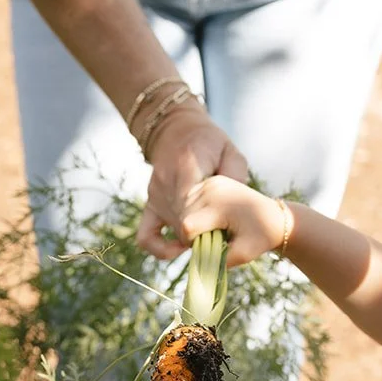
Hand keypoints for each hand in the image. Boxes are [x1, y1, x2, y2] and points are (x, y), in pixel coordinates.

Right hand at [135, 105, 249, 258]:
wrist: (177, 130)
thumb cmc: (210, 143)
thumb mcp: (230, 152)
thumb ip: (235, 175)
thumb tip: (234, 204)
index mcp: (186, 165)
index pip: (190, 203)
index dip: (206, 222)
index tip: (224, 230)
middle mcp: (166, 181)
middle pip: (183, 221)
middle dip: (205, 234)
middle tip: (224, 238)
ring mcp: (155, 194)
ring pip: (173, 228)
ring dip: (193, 238)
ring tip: (212, 237)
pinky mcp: (150, 204)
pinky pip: (145, 235)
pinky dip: (159, 248)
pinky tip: (178, 250)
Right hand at [173, 175, 284, 266]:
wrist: (276, 217)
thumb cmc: (261, 237)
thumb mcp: (244, 254)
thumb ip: (219, 261)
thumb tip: (197, 264)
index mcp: (221, 206)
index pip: (188, 226)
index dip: (190, 242)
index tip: (207, 247)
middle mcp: (212, 189)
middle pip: (183, 217)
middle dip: (192, 233)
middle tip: (213, 239)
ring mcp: (210, 182)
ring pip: (184, 208)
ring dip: (193, 222)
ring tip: (213, 229)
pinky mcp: (210, 181)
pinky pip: (190, 201)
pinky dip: (195, 213)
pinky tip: (210, 218)